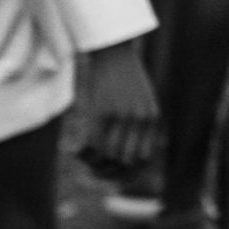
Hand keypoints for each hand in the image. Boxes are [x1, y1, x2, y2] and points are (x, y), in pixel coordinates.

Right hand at [75, 40, 160, 178]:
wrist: (113, 54)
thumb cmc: (127, 77)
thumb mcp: (143, 99)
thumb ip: (143, 123)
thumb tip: (143, 150)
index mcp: (152, 117)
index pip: (144, 158)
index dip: (129, 172)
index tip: (115, 175)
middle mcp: (139, 120)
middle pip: (126, 161)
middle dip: (110, 171)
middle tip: (95, 170)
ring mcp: (120, 117)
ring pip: (109, 157)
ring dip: (95, 165)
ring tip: (86, 162)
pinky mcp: (101, 113)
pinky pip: (93, 145)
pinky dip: (84, 154)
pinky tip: (76, 152)